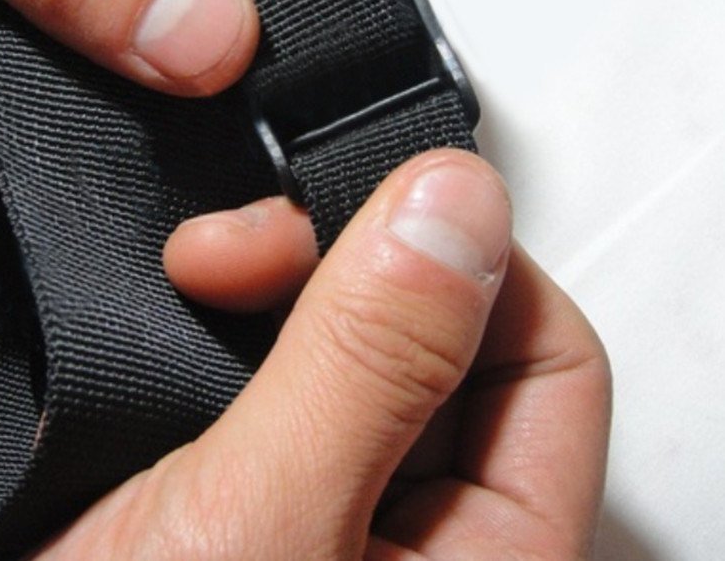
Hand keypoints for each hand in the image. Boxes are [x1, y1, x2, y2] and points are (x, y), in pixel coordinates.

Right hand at [30, 149, 609, 559]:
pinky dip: (230, 306)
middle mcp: (421, 537)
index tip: (378, 212)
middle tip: (256, 244)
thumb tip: (457, 204)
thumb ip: (371, 363)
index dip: (475, 266)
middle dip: (353, 257)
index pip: (549, 359)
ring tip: (200, 267)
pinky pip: (276, 352)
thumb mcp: (263, 529)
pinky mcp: (256, 473)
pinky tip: (183, 302)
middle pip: (451, 333)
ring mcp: (333, 497)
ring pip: (357, 330)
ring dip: (283, 274)